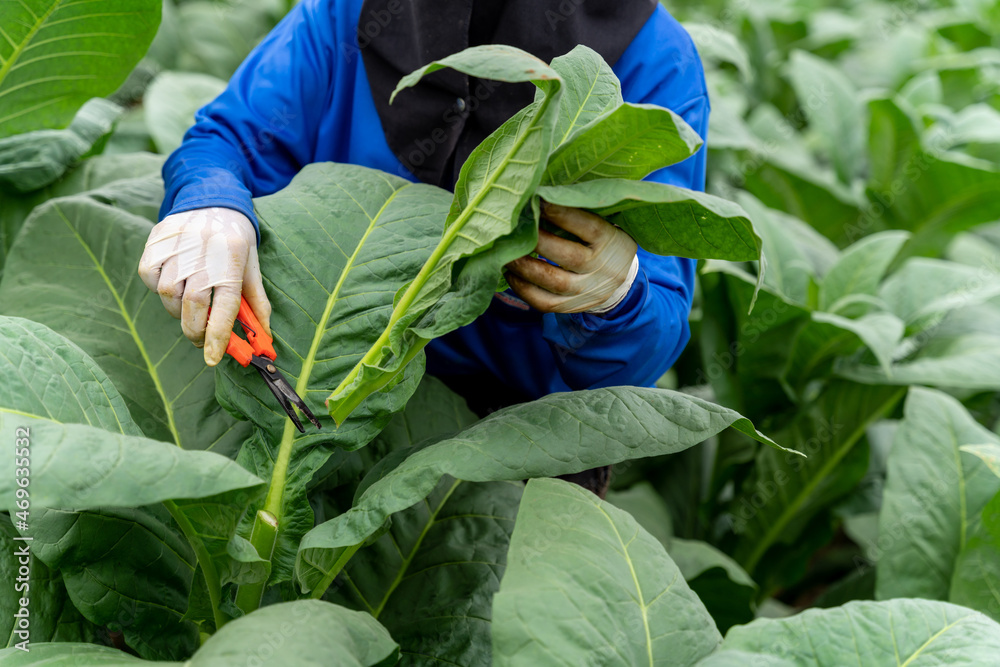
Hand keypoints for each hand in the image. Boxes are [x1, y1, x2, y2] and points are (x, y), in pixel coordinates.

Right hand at [138, 207, 270, 365]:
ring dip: (179, 310)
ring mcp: (175, 244)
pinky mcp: (155, 242)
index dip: (218, 335)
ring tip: (191, 305)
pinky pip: (150, 278)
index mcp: (231, 257)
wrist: (211, 197)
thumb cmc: (235, 239)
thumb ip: (256, 303)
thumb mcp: (252, 267)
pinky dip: (160, 289)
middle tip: (202, 340)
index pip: (224, 304)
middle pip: (193, 304)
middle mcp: (202, 250)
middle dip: (196, 330)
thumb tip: (263, 338)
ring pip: (168, 294)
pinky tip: (175, 284)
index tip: (213, 358)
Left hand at [505, 202, 638, 313]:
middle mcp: (601, 268)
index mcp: (610, 241)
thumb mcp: (604, 224)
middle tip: (513, 231)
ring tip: (505, 255)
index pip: (588, 227)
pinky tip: (511, 275)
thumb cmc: (602, 241)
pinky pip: (545, 303)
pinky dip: (523, 289)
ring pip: (554, 282)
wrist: (620, 281)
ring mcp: (587, 290)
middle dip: (537, 242)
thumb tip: (540, 196)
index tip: (536, 201)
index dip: (562, 214)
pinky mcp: (572, 306)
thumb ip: (580, 212)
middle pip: (568, 256)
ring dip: (525, 268)